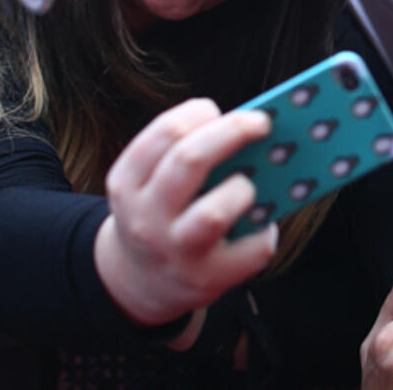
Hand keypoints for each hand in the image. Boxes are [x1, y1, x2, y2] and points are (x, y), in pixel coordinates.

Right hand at [95, 99, 278, 325]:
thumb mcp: (147, 184)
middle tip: (261, 122)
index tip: (217, 108)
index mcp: (127, 184)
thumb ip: (182, 153)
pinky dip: (264, 233)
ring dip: (242, 190)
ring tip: (247, 186)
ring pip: (215, 213)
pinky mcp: (206, 280)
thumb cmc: (159, 214)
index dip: (196, 114)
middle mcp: (146, 218)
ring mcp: (176, 252)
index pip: (163, 135)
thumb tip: (248, 124)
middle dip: (232, 132)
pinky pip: (251, 250)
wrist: (138, 283)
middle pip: (190, 162)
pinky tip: (260, 225)